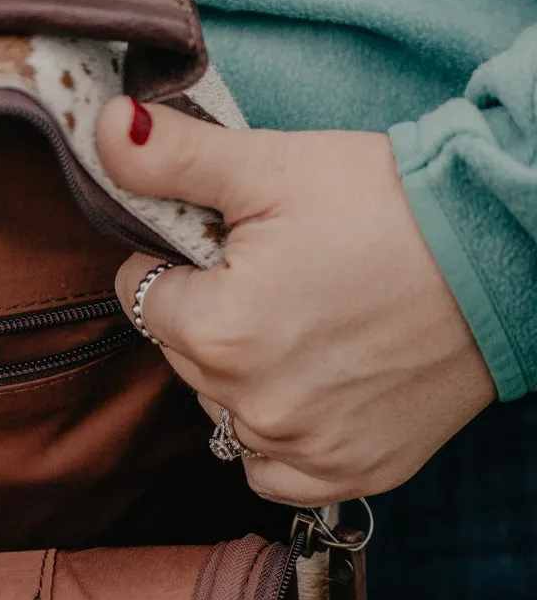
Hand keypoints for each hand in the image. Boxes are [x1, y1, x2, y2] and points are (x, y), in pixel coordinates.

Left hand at [95, 98, 495, 504]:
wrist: (501, 251)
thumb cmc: (387, 203)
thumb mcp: (270, 166)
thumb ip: (169, 158)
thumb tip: (102, 127)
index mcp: (218, 330)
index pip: (141, 294)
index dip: (178, 260)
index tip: (230, 242)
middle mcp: (253, 404)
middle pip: (181, 353)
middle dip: (209, 312)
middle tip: (279, 272)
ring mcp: (304, 447)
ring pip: (222, 409)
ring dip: (242, 373)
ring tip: (308, 318)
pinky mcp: (353, 471)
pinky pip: (273, 470)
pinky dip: (279, 436)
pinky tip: (311, 385)